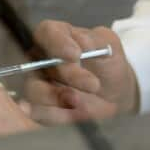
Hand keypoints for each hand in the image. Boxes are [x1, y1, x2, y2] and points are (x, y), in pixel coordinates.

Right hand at [22, 21, 137, 124]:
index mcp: (57, 36)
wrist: (116, 94)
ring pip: (34, 91)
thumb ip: (96, 41)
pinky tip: (75, 117)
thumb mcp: (109, 47)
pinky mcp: (41, 109)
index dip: (57, 43)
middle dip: (66, 75)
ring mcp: (38, 85)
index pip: (46, 32)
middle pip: (38, 64)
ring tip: (81, 102)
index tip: (75, 54)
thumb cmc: (109, 64)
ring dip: (56, 98)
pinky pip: (40, 114)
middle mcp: (41, 59)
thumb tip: (81, 40)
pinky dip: (58, 116)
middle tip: (93, 84)